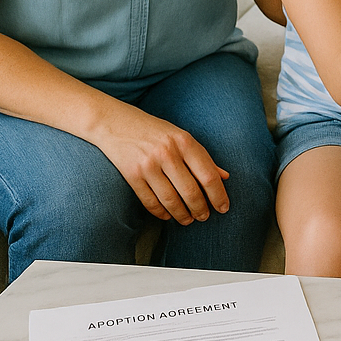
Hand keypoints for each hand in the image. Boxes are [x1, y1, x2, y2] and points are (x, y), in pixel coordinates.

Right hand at [88, 101, 230, 225]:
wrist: (115, 121)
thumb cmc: (154, 130)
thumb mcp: (181, 136)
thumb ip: (202, 157)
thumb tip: (225, 177)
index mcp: (185, 141)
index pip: (208, 175)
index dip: (218, 195)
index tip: (223, 208)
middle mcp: (167, 153)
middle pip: (191, 191)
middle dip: (200, 209)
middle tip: (204, 217)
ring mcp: (148, 164)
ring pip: (170, 200)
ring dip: (182, 215)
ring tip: (188, 220)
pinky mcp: (131, 174)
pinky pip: (149, 201)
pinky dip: (160, 212)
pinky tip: (167, 216)